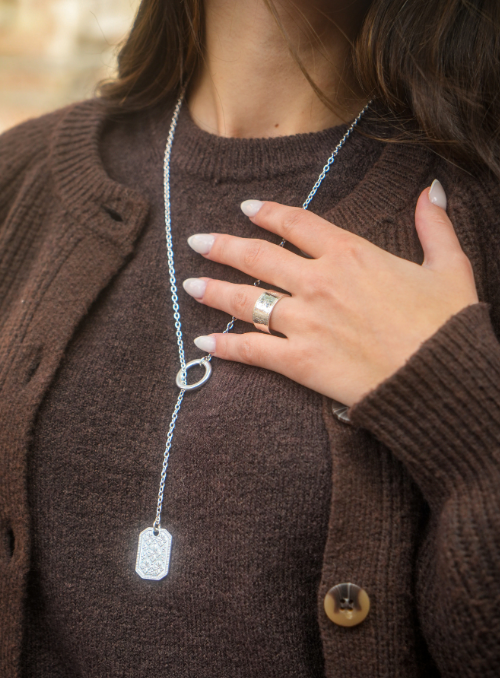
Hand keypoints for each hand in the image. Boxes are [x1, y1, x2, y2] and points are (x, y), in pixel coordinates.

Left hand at [183, 181, 478, 406]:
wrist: (439, 378)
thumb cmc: (445, 326)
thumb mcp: (449, 267)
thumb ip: (434, 226)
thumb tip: (431, 190)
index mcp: (351, 254)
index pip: (298, 224)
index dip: (269, 213)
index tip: (247, 208)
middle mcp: (319, 282)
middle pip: (259, 257)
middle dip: (224, 247)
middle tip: (197, 241)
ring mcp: (305, 322)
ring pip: (247, 301)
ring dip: (214, 292)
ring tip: (190, 285)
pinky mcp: (299, 361)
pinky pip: (252, 351)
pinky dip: (225, 348)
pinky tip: (203, 344)